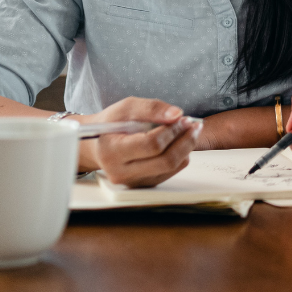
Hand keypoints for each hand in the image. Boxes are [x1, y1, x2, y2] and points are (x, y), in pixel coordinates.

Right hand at [73, 97, 200, 186]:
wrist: (98, 144)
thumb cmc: (112, 123)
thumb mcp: (126, 107)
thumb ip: (151, 108)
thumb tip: (176, 114)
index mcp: (112, 151)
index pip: (150, 145)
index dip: (172, 130)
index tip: (183, 118)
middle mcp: (121, 172)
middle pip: (165, 160)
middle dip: (185, 140)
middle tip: (194, 124)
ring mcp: (133, 181)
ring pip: (171, 167)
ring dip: (186, 147)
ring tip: (189, 130)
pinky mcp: (143, 184)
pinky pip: (170, 172)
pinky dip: (180, 155)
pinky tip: (179, 142)